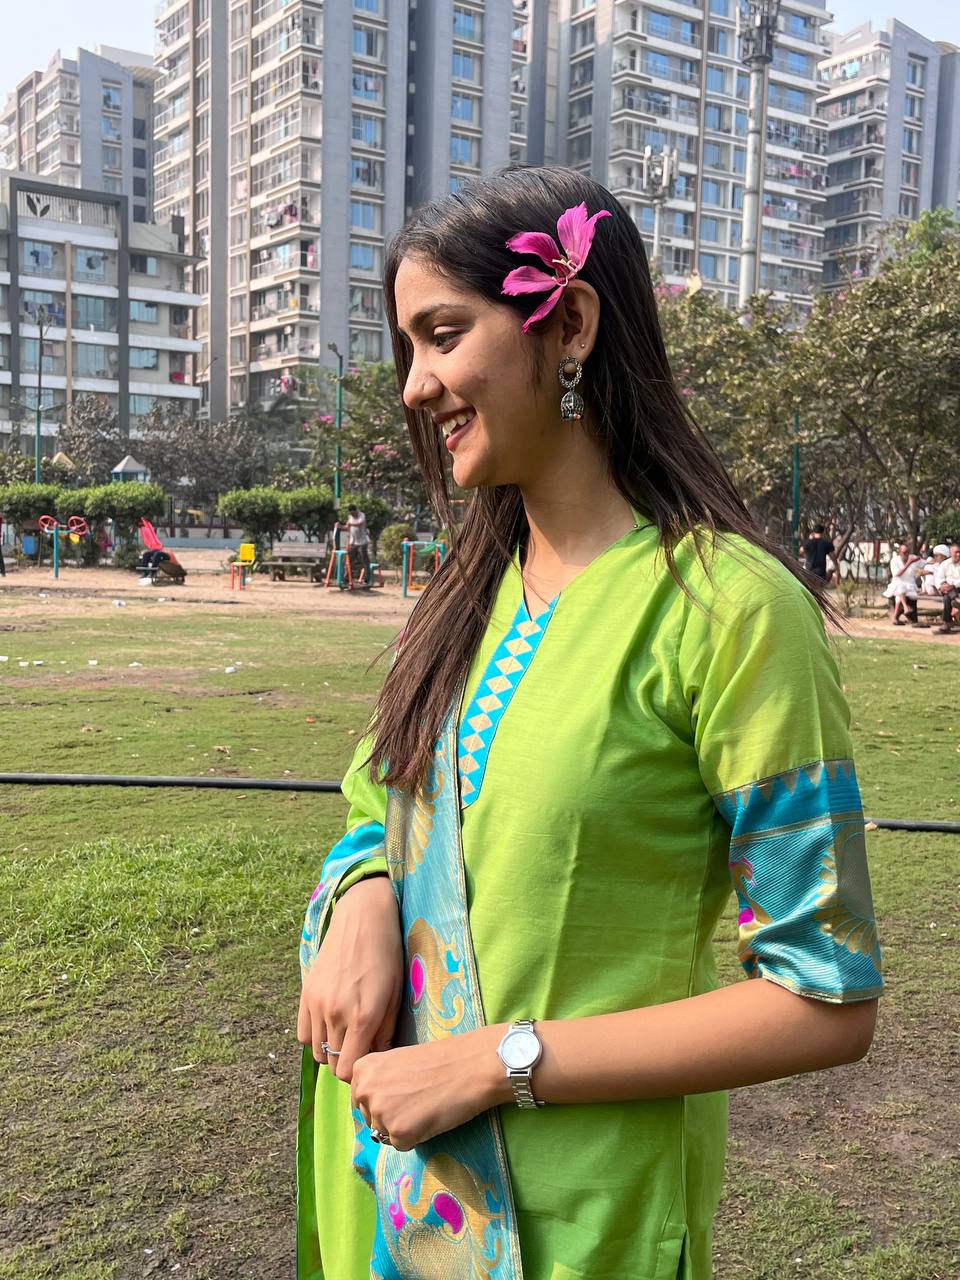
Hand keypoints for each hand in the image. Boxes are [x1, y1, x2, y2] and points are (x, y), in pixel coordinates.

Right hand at [297, 876, 402, 1082]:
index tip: (368, 1061)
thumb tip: (378, 1060)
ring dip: (331, 1050)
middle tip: (361, 1047)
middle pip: (333, 1063)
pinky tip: (330, 1023)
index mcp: (363, 1017)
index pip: (349, 1069)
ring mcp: (317, 1004)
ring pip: (317, 1052)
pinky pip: (303, 1034)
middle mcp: (336, 1014)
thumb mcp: (395, 995)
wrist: (362, 920)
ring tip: (347, 1034)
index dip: (359, 1072)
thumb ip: (385, 1033)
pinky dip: (315, 1036)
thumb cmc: (387, 956)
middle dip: (347, 1062)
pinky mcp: (306, 994)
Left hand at [351, 1026, 508, 1150]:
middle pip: (371, 1118)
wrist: (469, 1066)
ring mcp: (380, 1113)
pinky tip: (431, 1118)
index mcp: (362, 1070)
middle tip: (417, 1099)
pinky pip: (402, 1145)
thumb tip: (373, 1107)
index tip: (404, 1091)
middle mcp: (365, 1091)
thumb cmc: (439, 1059)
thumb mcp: (397, 1062)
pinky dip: (416, 1137)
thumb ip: (379, 1081)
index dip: (384, 1099)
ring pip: (386, 1133)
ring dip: (404, 1126)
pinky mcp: (398, 1134)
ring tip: (426, 1106)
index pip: (361, 1099)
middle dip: (391, 1115)